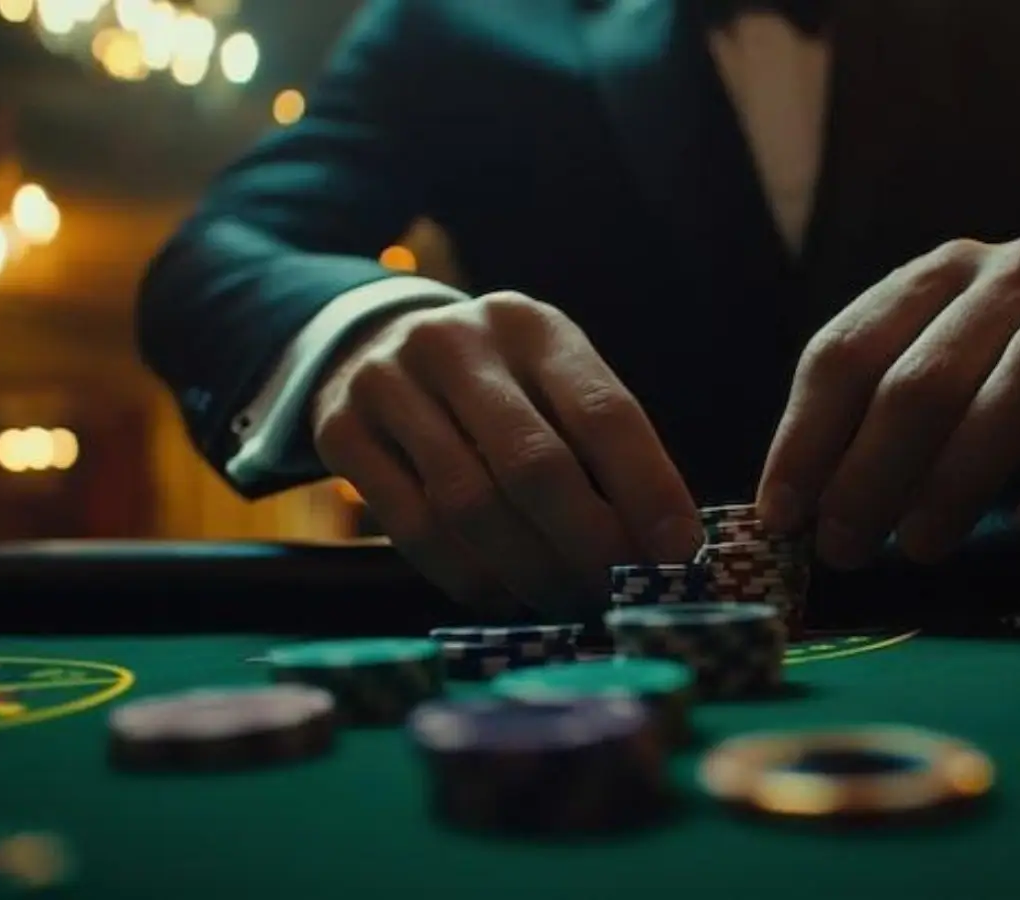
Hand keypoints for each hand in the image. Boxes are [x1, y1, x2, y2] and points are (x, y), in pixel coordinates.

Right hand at [312, 291, 703, 617]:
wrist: (369, 343)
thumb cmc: (494, 385)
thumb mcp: (550, 381)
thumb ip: (600, 448)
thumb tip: (668, 548)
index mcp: (534, 326)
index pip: (605, 413)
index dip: (649, 492)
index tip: (679, 556)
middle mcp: (459, 342)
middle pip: (535, 466)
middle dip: (588, 546)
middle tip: (618, 596)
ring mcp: (390, 382)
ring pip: (471, 505)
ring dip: (530, 572)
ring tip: (568, 603)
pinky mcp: (340, 429)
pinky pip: (413, 528)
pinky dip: (468, 577)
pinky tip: (504, 598)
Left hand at [758, 238, 1019, 568]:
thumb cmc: (1005, 396)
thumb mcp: (928, 397)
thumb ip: (863, 439)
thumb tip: (786, 521)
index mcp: (935, 274)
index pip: (847, 351)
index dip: (807, 438)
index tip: (783, 518)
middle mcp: (1015, 270)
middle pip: (928, 372)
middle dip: (875, 472)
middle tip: (848, 548)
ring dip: (965, 472)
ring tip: (923, 546)